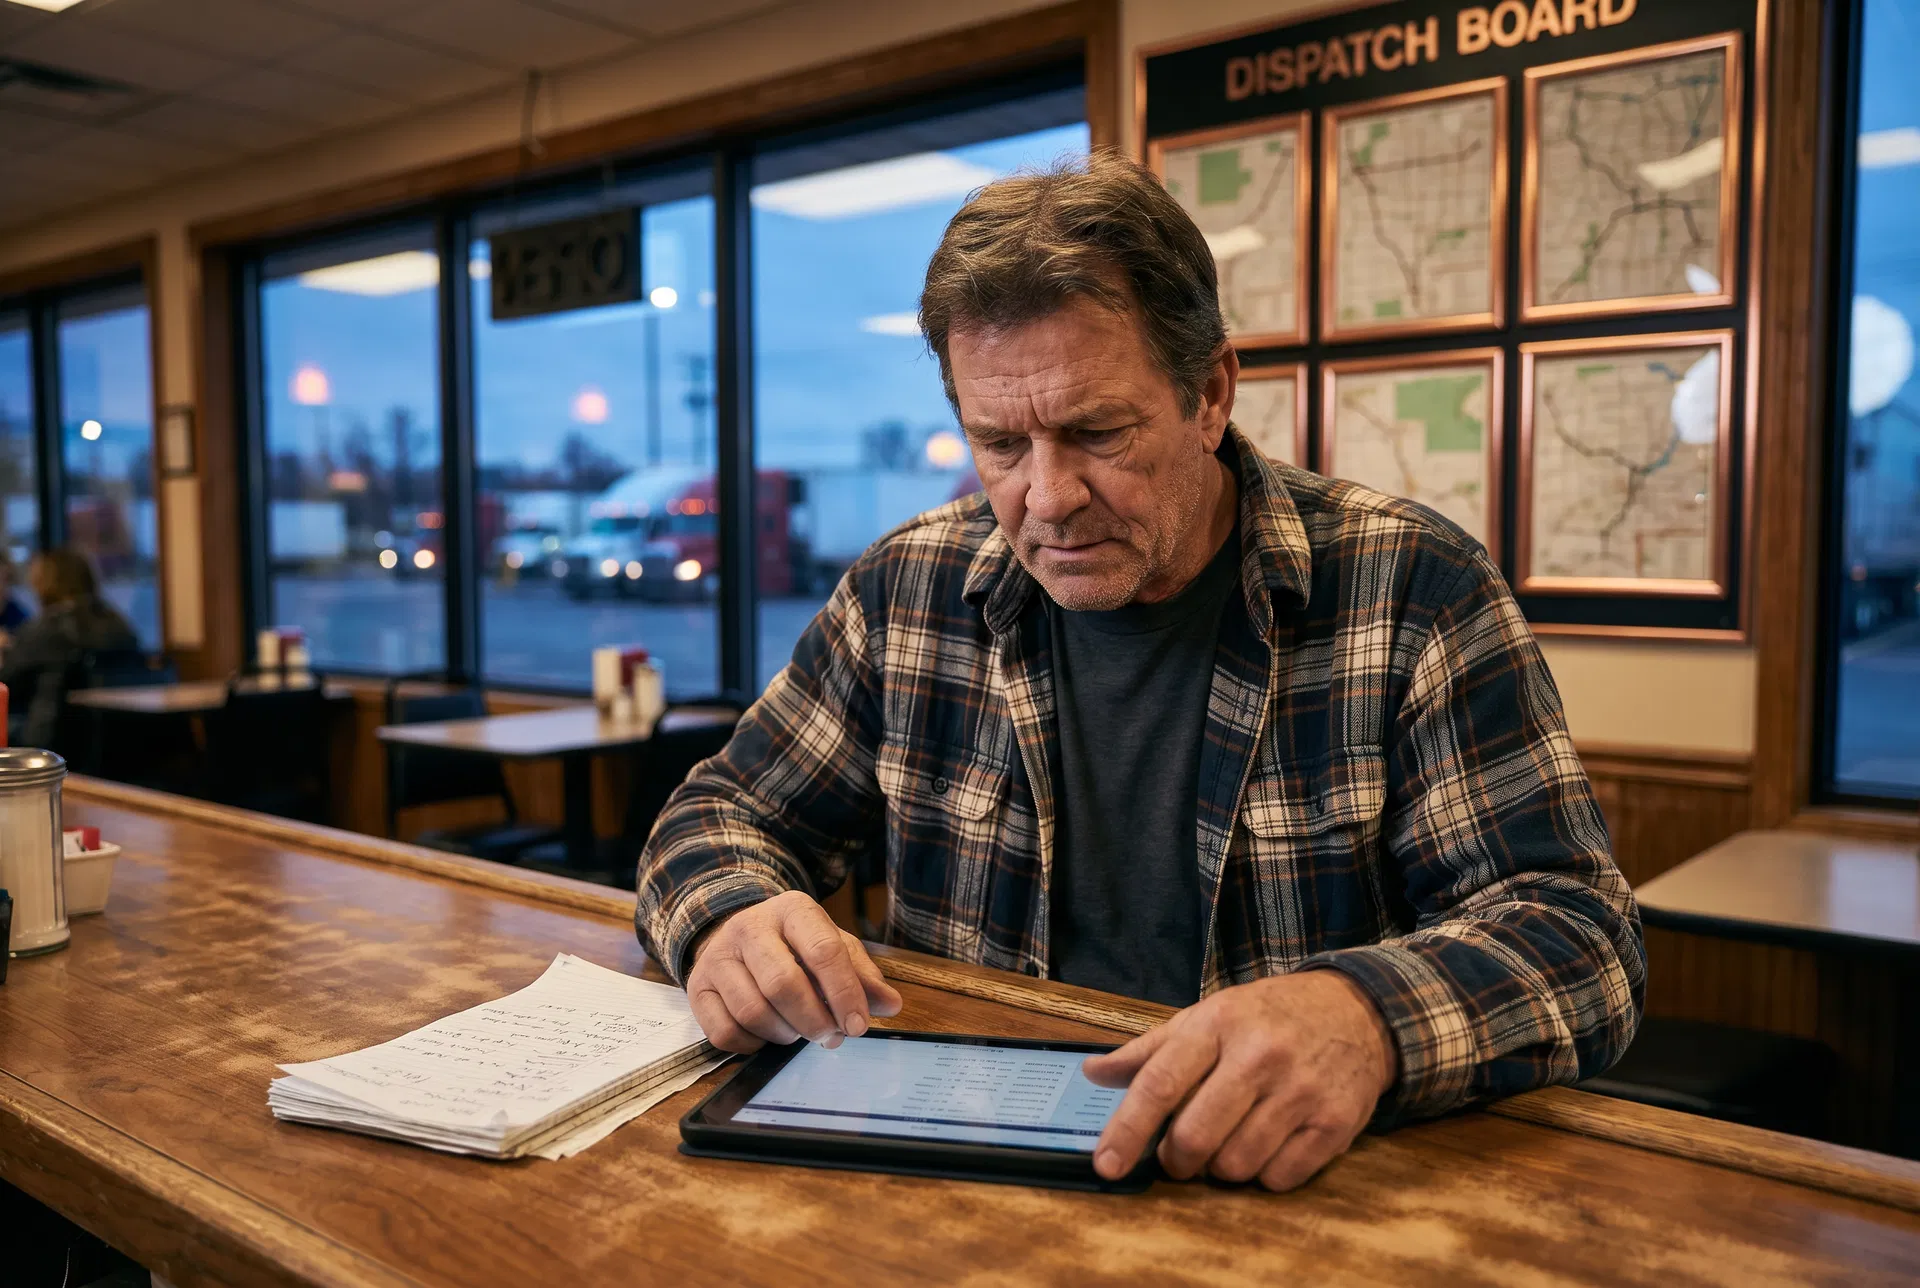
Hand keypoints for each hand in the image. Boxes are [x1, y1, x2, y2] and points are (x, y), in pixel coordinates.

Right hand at [686, 890, 903, 1052]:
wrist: (736, 935)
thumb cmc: (795, 945)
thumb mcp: (832, 947)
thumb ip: (862, 975)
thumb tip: (890, 1005)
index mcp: (793, 910)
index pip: (823, 951)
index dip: (844, 994)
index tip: (858, 1026)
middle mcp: (750, 927)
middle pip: (783, 984)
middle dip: (813, 1021)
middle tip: (830, 1037)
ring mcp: (718, 956)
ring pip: (753, 1011)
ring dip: (785, 1034)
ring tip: (799, 1032)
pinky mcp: (697, 988)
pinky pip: (724, 1032)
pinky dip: (752, 1045)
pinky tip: (767, 1035)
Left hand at [1082, 970, 1394, 1191]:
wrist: (1356, 1011)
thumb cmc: (1267, 1017)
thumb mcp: (1207, 1016)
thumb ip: (1150, 1050)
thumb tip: (1093, 1072)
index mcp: (1218, 1025)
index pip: (1161, 1083)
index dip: (1128, 1129)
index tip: (1107, 1164)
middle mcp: (1259, 1056)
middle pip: (1196, 1136)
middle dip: (1176, 1160)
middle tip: (1177, 1157)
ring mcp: (1300, 1091)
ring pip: (1237, 1165)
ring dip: (1221, 1168)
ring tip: (1228, 1142)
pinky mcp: (1335, 1123)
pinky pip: (1281, 1177)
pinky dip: (1265, 1174)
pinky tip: (1267, 1146)